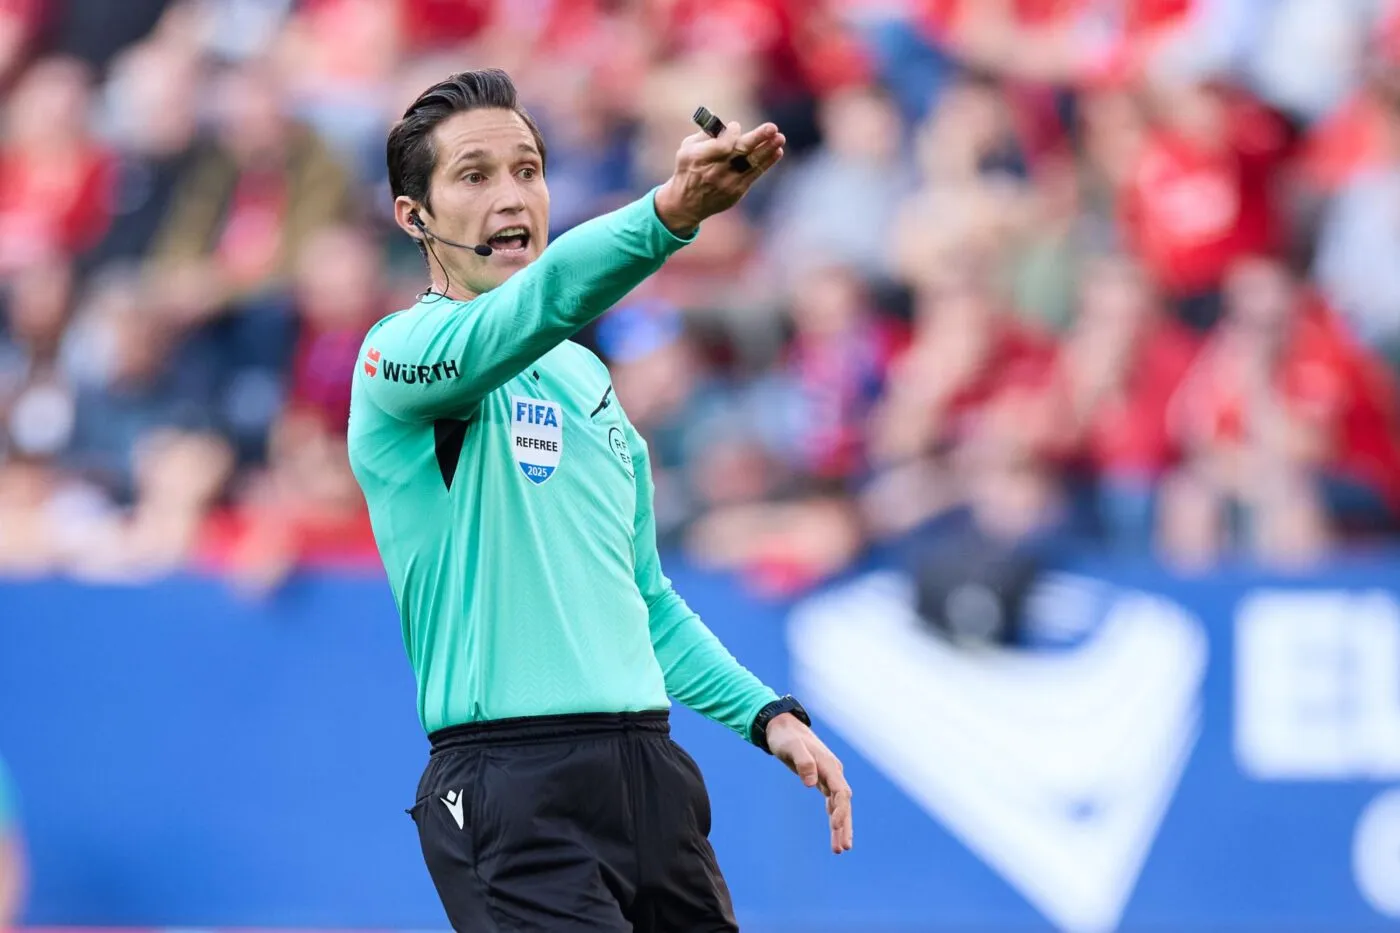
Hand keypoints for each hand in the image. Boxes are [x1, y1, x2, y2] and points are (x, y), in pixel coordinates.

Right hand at [654, 121, 785, 234]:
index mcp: (698, 158)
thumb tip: (727, 126)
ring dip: (767, 150)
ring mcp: (727, 183)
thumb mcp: (687, 148)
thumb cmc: (689, 168)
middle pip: (739, 153)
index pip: (721, 145)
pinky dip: (767, 162)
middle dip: (757, 138)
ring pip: (751, 164)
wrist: (687, 203)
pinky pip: (755, 175)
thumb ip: (705, 134)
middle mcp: (714, 171)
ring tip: (780, 138)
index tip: (736, 126)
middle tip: (772, 127)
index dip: (732, 134)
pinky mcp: (737, 191)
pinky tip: (777, 151)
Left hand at [766, 712, 853, 853]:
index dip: (841, 811)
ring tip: (840, 849)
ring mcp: (829, 777)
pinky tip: (834, 833)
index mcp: (830, 766)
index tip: (835, 827)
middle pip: (844, 803)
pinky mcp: (821, 780)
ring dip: (840, 826)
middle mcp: (833, 773)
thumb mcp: (792, 747)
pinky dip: (833, 818)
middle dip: (845, 825)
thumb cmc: (786, 737)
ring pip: (839, 806)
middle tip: (843, 848)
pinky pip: (831, 803)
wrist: (783, 727)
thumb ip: (803, 762)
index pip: (841, 792)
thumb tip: (811, 782)